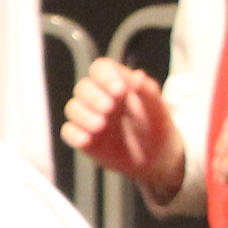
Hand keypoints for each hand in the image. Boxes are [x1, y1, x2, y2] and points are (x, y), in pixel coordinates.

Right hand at [60, 59, 184, 203]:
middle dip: (93, 97)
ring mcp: (89, 117)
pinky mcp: (83, 137)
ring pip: (72, 108)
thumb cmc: (157, 128)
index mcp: (117, 84)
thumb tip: (137, 75)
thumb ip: (149, 92)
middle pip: (83, 87)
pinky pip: (68, 132)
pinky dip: (74, 134)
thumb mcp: (158, 110)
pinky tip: (86, 140)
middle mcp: (100, 97)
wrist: (155, 159)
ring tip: (100, 126)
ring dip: (83, 115)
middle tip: (109, 108)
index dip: (105, 76)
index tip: (119, 91)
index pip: (101, 69)